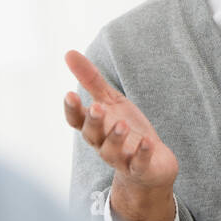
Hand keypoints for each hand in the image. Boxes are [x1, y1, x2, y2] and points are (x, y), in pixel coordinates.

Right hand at [63, 49, 177, 220]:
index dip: (72, 109)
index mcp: (95, 127)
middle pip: (92, 135)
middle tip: (97, 107)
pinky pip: (139, 163)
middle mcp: (104, 144)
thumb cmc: (126, 130)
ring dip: (115, 138)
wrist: (152, 165)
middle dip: (93, 122)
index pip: (77, 120)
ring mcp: (122, 159)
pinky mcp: (140, 169)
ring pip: (111, 152)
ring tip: (121, 123)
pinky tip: (148, 141)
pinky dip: (142, 153)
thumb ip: (91, 80)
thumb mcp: (111, 102)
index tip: (70, 94)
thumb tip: (68, 52)